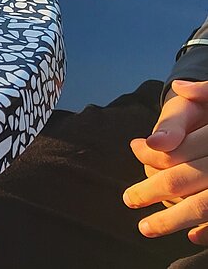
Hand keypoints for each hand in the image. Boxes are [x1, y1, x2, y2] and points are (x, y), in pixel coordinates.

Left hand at [124, 80, 207, 242]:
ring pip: (204, 205)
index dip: (152, 153)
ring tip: (146, 228)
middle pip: (185, 179)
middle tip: (128, 199)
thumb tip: (178, 94)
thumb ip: (199, 95)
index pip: (179, 149)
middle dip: (153, 190)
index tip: (135, 149)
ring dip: (174, 219)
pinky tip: (192, 236)